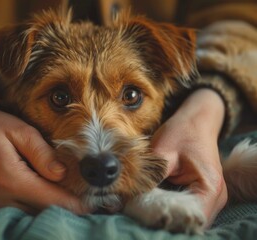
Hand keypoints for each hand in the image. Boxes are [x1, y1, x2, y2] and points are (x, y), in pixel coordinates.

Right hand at [0, 107, 87, 214]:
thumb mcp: (19, 131)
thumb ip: (41, 152)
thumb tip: (62, 172)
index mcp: (11, 179)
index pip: (50, 198)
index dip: (74, 203)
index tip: (93, 203)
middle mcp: (4, 197)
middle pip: (45, 211)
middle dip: (69, 207)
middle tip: (90, 200)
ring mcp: (0, 202)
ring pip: (35, 213)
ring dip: (56, 207)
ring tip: (77, 197)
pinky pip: (26, 209)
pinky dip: (43, 205)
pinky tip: (56, 196)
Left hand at [151, 89, 227, 226]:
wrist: (196, 120)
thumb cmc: (182, 132)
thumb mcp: (163, 153)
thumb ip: (152, 179)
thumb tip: (134, 200)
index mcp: (210, 186)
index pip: (188, 217)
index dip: (165, 216)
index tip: (144, 210)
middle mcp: (217, 197)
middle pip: (189, 221)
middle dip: (164, 216)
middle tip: (141, 208)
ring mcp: (212, 197)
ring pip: (187, 217)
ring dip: (167, 212)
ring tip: (147, 203)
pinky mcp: (204, 194)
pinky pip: (187, 208)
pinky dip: (171, 206)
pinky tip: (156, 199)